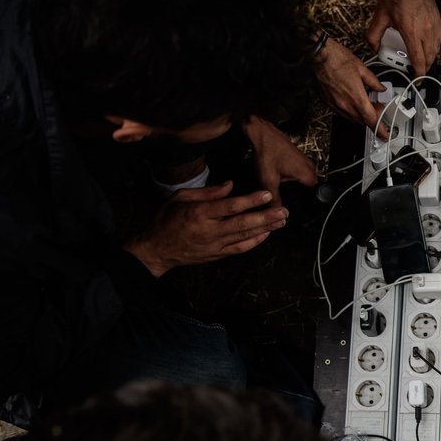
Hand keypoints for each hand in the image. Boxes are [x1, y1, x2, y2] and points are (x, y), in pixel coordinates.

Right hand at [124, 182, 286, 276]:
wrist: (157, 249)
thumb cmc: (167, 220)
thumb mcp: (181, 198)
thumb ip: (207, 192)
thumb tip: (231, 185)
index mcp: (198, 214)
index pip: (229, 206)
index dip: (250, 200)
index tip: (267, 194)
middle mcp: (209, 231)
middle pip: (242, 224)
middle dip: (265, 217)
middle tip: (284, 211)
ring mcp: (214, 245)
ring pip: (244, 237)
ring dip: (265, 228)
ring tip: (282, 220)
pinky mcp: (217, 255)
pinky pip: (240, 249)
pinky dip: (255, 242)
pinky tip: (267, 233)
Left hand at [244, 116, 316, 207]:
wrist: (262, 134)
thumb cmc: (267, 152)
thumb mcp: (268, 180)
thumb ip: (275, 199)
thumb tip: (278, 212)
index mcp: (308, 175)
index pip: (317, 197)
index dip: (310, 207)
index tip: (303, 214)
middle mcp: (310, 168)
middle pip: (312, 191)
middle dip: (303, 199)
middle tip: (292, 204)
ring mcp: (305, 163)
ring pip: (306, 182)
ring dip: (299, 189)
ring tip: (287, 193)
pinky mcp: (299, 159)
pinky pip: (301, 175)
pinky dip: (295, 181)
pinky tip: (284, 182)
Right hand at [315, 39, 387, 136]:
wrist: (318, 55)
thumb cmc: (337, 59)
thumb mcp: (362, 68)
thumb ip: (373, 82)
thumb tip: (380, 88)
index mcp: (356, 97)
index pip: (371, 120)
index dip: (380, 130)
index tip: (384, 135)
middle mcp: (345, 104)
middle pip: (363, 121)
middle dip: (372, 117)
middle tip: (378, 107)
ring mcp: (335, 105)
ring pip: (352, 118)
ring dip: (361, 115)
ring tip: (365, 102)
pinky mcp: (328, 102)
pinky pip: (342, 113)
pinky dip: (351, 111)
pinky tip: (353, 100)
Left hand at [366, 0, 440, 75]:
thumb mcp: (379, 16)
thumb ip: (373, 35)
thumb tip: (373, 48)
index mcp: (411, 32)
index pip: (418, 60)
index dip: (418, 74)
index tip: (416, 80)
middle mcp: (425, 30)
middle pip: (430, 59)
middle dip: (424, 68)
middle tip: (416, 71)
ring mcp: (434, 25)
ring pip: (436, 50)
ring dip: (430, 59)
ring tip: (421, 60)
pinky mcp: (438, 20)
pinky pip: (439, 40)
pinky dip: (434, 48)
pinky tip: (427, 46)